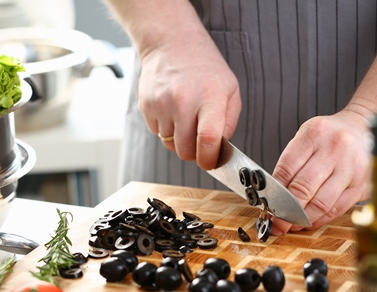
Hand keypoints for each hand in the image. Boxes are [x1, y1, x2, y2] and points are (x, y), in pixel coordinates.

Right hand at [137, 30, 240, 169]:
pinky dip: (165, 128)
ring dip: (178, 139)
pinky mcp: (146, 106)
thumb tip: (219, 151)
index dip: (208, 159)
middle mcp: (183, 101)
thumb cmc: (205, 68)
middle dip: (194, 153)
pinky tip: (171, 109)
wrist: (171, 43)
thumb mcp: (230, 89)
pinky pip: (156, 132)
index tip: (210, 163)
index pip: (207, 140)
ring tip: (185, 116)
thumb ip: (229, 123)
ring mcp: (161, 104)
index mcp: (210, 97)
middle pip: (185, 150)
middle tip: (199, 142)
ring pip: (169, 144)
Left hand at [271, 109, 372, 233]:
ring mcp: (352, 168)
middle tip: (276, 223)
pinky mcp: (363, 185)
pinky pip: (337, 209)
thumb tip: (273, 197)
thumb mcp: (306, 138)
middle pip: (303, 189)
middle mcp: (334, 150)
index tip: (267, 207)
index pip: (286, 170)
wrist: (363, 128)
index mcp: (314, 135)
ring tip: (291, 225)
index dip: (274, 193)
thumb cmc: (328, 136)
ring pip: (321, 204)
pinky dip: (320, 219)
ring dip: (302, 219)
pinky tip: (309, 221)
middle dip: (286, 211)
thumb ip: (290, 164)